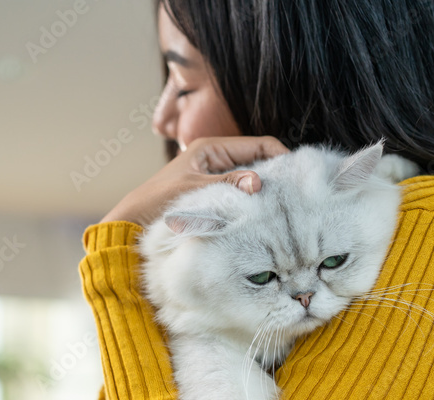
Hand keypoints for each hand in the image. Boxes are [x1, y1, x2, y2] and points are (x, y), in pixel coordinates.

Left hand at [101, 135, 289, 226]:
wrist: (135, 221)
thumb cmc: (160, 202)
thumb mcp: (196, 191)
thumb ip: (228, 185)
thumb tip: (259, 183)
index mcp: (213, 147)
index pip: (260, 144)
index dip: (281, 156)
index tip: (298, 175)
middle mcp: (217, 157)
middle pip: (259, 160)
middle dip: (276, 174)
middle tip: (296, 193)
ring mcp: (216, 175)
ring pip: (251, 178)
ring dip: (264, 190)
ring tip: (284, 204)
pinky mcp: (214, 193)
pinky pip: (240, 192)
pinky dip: (252, 200)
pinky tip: (262, 212)